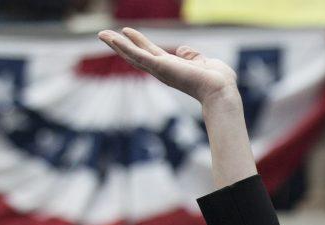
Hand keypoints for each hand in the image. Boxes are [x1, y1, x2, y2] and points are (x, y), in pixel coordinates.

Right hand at [97, 27, 237, 106]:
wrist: (222, 91)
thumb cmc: (218, 81)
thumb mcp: (204, 62)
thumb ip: (193, 56)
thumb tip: (182, 50)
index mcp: (173, 67)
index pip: (150, 53)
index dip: (138, 42)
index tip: (126, 33)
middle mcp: (164, 70)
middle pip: (136, 55)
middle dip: (120, 45)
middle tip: (103, 34)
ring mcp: (161, 69)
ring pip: (134, 55)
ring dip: (117, 44)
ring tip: (101, 34)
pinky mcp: (162, 67)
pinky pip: (140, 56)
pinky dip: (126, 48)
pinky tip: (114, 39)